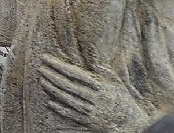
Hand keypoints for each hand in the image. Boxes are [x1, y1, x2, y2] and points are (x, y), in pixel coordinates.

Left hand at [39, 56, 156, 129]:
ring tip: (42, 80)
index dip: (59, 65)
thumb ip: (102, 67)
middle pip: (69, 86)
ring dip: (53, 89)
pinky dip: (60, 109)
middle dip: (52, 76)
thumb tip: (91, 51)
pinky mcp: (89, 122)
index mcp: (101, 86)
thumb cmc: (122, 98)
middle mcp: (95, 98)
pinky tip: (49, 102)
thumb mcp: (115, 81)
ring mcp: (91, 111)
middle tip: (40, 68)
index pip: (75, 73)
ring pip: (68, 99)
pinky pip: (71, 115)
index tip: (46, 58)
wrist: (133, 123)